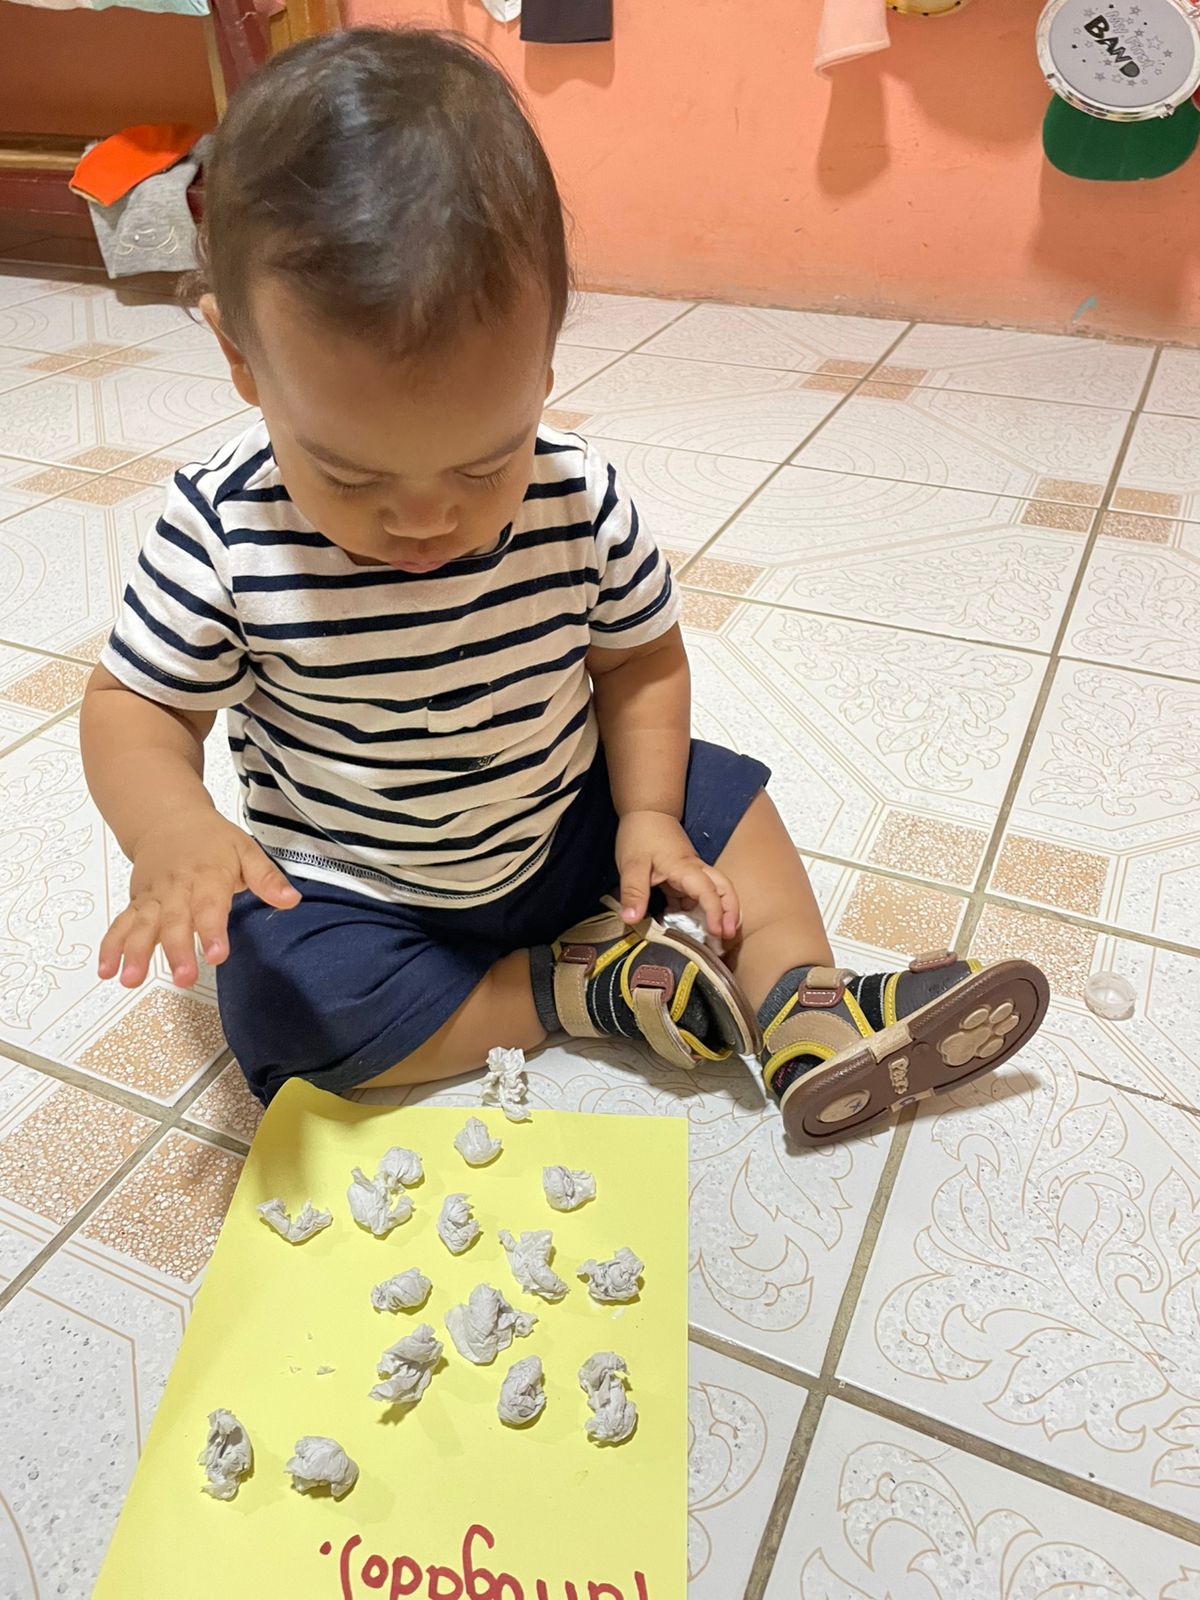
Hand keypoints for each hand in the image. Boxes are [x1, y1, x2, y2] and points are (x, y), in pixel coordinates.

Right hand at [98, 809, 300, 988]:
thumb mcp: (246, 850)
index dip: (212, 930)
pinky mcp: (138, 902)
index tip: (215, 955)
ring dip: (135, 951)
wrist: (168, 817)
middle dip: (176, 950)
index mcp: (208, 875)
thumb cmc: (212, 839)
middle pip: (174, 920)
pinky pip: (122, 923)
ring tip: (130, 979)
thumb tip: (291, 901)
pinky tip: (106, 969)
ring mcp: (154, 896)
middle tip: (181, 978)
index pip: (210, 905)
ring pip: (143, 924)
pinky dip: (111, 945)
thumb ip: (267, 878)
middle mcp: (177, 887)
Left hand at [615, 810, 739, 941]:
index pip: (708, 891)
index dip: (715, 913)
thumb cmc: (640, 834)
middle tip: (727, 936)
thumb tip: (631, 920)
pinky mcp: (684, 877)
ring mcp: (691, 874)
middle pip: (725, 890)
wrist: (646, 812)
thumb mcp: (631, 865)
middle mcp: (696, 871)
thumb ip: (633, 892)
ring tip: (713, 938)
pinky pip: (696, 896)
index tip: (716, 932)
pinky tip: (686, 927)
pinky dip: (697, 911)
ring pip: (715, 893)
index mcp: (686, 868)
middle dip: (731, 913)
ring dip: (718, 913)